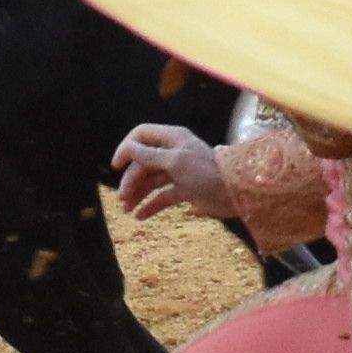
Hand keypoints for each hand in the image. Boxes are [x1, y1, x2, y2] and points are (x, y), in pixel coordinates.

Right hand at [107, 126, 226, 220]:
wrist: (235, 194)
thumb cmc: (206, 173)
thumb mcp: (175, 162)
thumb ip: (149, 155)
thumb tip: (127, 147)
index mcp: (172, 138)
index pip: (141, 136)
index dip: (126, 149)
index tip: (116, 166)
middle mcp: (174, 152)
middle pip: (143, 162)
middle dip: (131, 180)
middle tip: (122, 200)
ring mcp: (179, 171)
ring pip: (151, 181)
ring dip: (138, 194)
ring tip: (128, 210)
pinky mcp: (185, 189)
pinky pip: (162, 196)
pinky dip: (151, 205)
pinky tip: (140, 217)